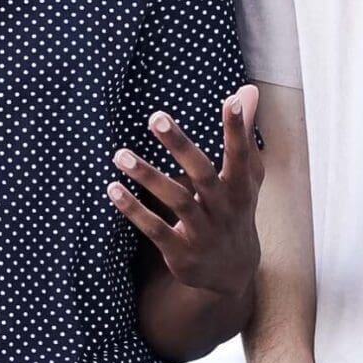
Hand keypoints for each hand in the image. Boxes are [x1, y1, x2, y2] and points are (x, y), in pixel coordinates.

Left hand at [109, 88, 263, 299]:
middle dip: (180, 146)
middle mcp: (223, 209)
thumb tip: (248, 90)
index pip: (240, 154)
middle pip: (202, 174)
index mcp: (240, 187)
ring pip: (176, 201)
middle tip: (155, 117)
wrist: (233, 272)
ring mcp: (202, 233)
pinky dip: (135, 211)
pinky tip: (113, 190)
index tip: (232, 99)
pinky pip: (155, 230)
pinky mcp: (181, 253)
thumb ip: (244, 134)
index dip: (237, 129)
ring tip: (120, 154)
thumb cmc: (235, 210)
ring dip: (148, 176)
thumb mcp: (246, 176)